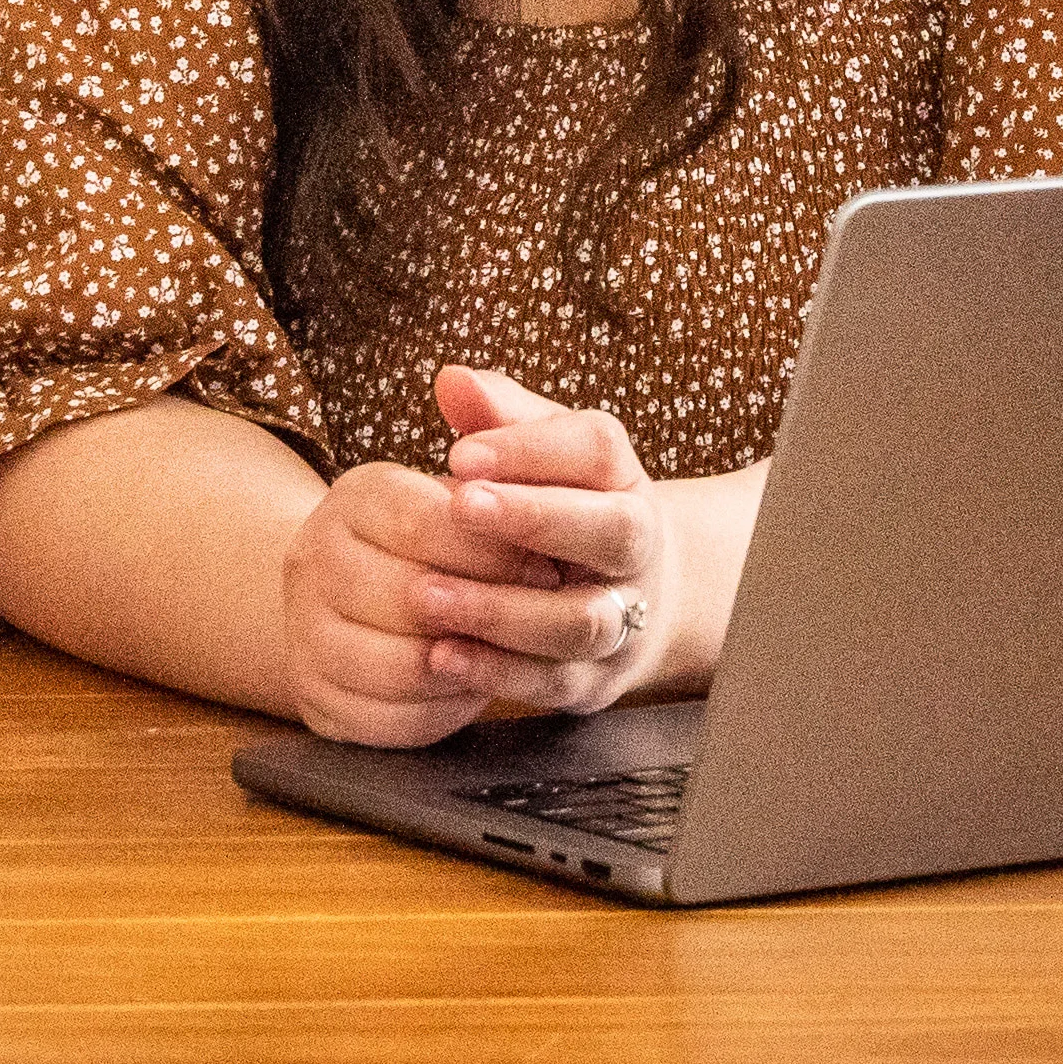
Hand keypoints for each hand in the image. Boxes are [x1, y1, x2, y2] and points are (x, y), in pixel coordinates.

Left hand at [275, 364, 674, 746]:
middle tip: (459, 504)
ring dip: (502, 609)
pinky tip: (439, 654)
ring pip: (580, 621)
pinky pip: (553, 684)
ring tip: (427, 594)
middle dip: (535, 517)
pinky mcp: (595, 681)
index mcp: (622, 481)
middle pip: (610, 531)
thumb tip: (452, 379)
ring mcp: (623, 620)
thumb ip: (498, 416)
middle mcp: (636, 550)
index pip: (595, 451)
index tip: (459, 451)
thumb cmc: (561, 506)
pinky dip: (496, 672)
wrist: (628, 596)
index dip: (531, 448)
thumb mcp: (541, 454)